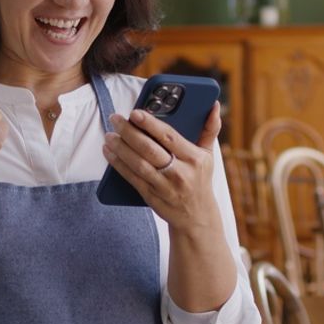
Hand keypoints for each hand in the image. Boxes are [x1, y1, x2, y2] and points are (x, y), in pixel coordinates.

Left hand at [102, 102, 222, 232]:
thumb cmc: (200, 179)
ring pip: (138, 163)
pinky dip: (118, 164)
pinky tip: (109, 152)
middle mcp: (179, 172)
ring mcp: (164, 186)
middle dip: (129, 132)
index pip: (169, 137)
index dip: (150, 124)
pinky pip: (132, 178)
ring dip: (120, 148)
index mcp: (194, 158)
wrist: (196, 217)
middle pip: (150, 149)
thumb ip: (209, 129)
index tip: (135, 112)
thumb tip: (214, 106)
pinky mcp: (151, 196)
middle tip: (115, 119)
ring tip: (109, 135)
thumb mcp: (208, 156)